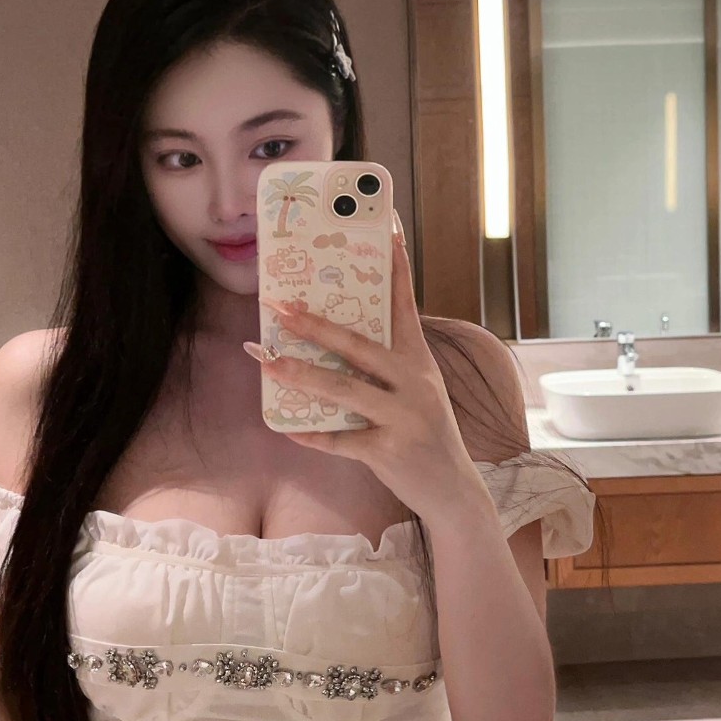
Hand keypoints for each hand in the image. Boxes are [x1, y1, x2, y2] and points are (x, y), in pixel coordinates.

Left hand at [244, 212, 484, 524]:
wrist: (453, 489)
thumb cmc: (424, 432)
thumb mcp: (417, 390)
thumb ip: (386, 366)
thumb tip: (332, 340)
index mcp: (419, 361)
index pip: (405, 305)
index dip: (396, 268)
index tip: (385, 231)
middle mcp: (415, 383)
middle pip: (359, 345)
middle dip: (315, 325)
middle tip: (280, 307)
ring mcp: (404, 417)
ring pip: (344, 388)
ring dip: (300, 373)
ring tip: (268, 361)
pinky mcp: (390, 451)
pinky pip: (342, 440)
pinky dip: (313, 435)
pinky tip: (287, 428)